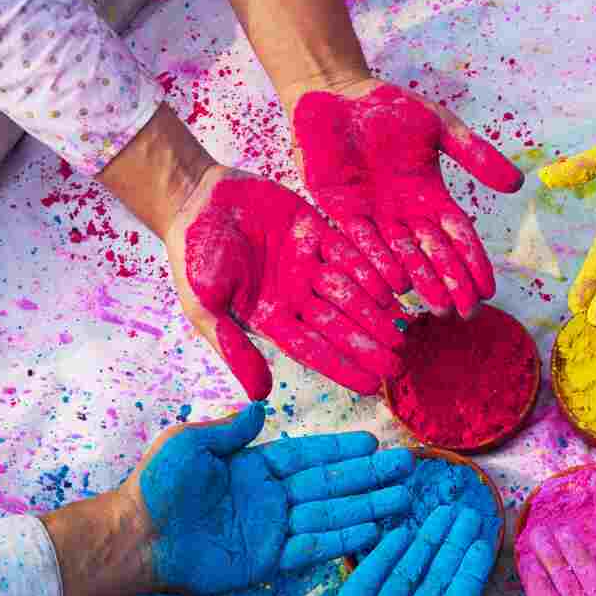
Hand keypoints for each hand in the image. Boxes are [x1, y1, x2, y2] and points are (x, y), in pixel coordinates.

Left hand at [119, 402, 414, 595]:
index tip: (373, 443)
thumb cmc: (157, 485)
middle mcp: (270, 497)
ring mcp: (271, 529)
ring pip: (329, 515)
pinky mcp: (266, 560)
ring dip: (365, 507)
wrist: (137, 536)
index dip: (340, 450)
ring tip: (401, 500)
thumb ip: (230, 429)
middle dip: (368, 477)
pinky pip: (311, 548)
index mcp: (254, 467)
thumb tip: (260, 406)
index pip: (308, 456)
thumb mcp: (191, 443)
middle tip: (405, 469)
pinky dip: (340, 541)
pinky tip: (370, 531)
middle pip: (330, 485)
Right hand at [164, 165, 408, 399]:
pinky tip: (395, 283)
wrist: (194, 199)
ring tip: (404, 328)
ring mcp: (308, 265)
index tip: (372, 387)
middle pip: (339, 326)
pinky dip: (370, 267)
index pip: (313, 351)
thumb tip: (261, 396)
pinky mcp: (316, 232)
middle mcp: (296, 297)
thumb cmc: (192, 256)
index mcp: (272, 319)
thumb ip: (234, 348)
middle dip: (368, 345)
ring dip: (376, 311)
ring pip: (350, 292)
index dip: (342, 368)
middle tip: (399, 364)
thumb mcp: (204, 308)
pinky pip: (348, 252)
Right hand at [238, 506, 491, 595]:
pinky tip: (397, 534)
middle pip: (434, 585)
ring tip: (439, 514)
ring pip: (403, 578)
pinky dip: (381, 558)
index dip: (468, 576)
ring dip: (422, 546)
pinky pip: (365, 582)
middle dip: (450, 550)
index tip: (482, 543)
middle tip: (466, 514)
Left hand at [293, 80, 524, 318]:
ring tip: (435, 307)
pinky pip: (359, 242)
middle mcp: (403, 213)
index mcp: (429, 195)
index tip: (489, 291)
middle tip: (464, 312)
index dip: (473, 263)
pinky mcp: (339, 211)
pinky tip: (392, 286)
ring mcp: (372, 215)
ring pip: (400, 255)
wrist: (336, 93)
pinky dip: (376, 264)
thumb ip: (475, 154)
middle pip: (432, 254)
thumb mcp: (440, 126)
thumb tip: (517, 185)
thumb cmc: (388, 105)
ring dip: (419, 282)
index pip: (457, 236)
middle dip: (450, 283)